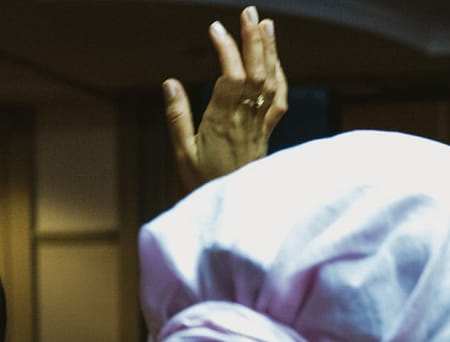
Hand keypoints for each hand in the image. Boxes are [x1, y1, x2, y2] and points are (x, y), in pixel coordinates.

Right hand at [162, 6, 288, 191]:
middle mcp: (246, 121)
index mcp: (223, 123)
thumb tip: (170, 83)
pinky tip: (275, 61)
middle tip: (250, 12)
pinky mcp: (267, 132)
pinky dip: (280, 77)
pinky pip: (278, 101)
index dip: (228, 51)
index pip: (231, 79)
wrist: (238, 213)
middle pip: (257, 75)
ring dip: (270, 52)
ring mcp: (260, 126)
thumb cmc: (205, 184)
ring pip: (271, 84)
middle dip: (255, 41)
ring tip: (266, 24)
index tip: (216, 28)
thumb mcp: (183, 154)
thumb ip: (178, 117)